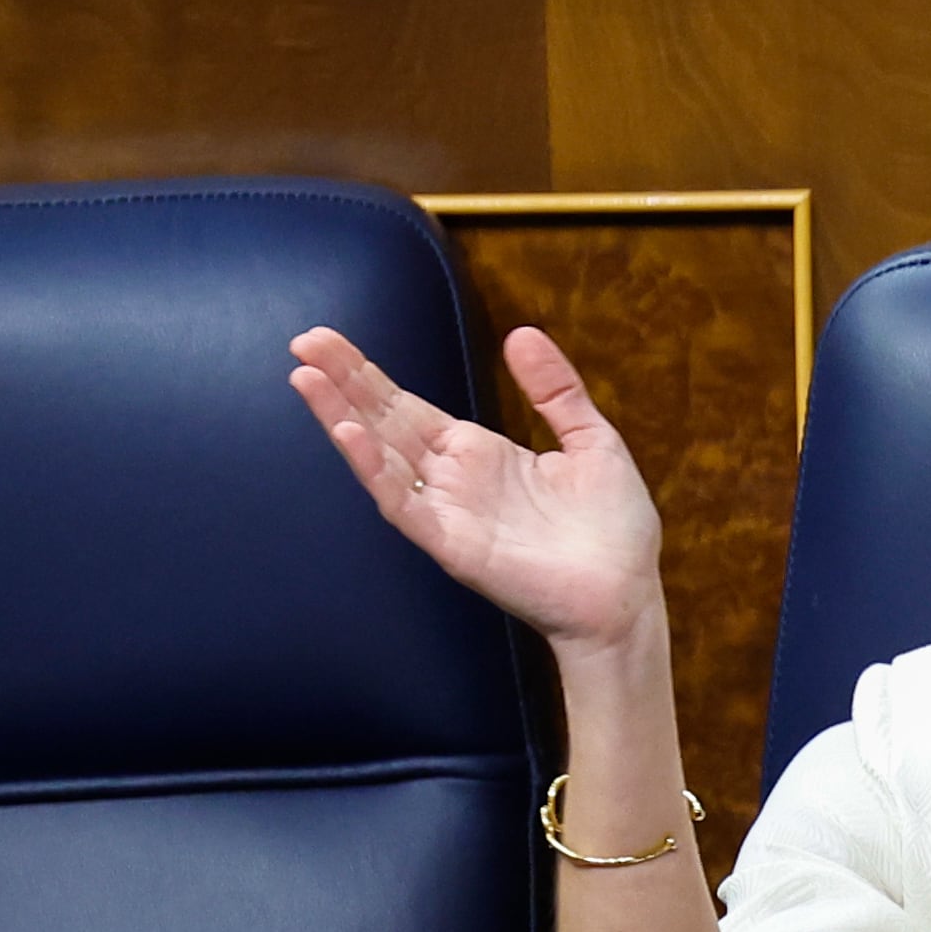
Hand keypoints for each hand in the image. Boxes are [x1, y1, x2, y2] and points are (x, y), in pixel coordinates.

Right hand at [289, 321, 663, 658]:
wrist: (626, 597)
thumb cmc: (612, 529)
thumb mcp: (591, 439)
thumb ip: (554, 390)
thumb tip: (520, 334)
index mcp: (478, 452)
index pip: (407, 405)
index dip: (367, 374)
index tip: (327, 339)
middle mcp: (452, 479)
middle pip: (384, 421)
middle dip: (343, 382)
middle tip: (303, 342)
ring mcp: (447, 511)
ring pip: (381, 457)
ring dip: (342, 418)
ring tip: (307, 378)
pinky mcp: (452, 544)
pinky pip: (404, 504)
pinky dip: (374, 470)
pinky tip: (349, 435)